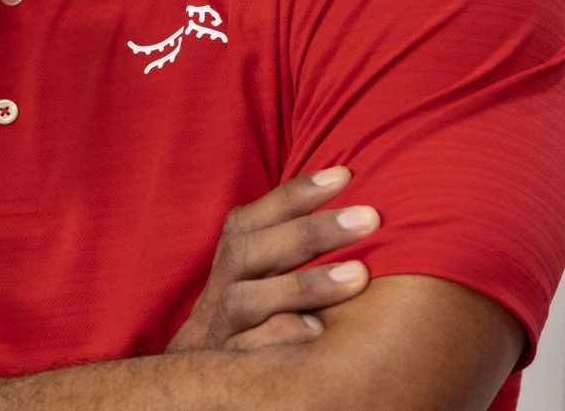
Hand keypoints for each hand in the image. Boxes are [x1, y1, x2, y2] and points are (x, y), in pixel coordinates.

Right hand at [166, 166, 378, 352]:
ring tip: (358, 275)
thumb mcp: (260, 284)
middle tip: (369, 218)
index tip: (345, 175)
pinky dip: (280, 338)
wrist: (195, 388)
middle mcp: (217, 292)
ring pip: (243, 300)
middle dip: (310, 231)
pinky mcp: (221, 367)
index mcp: (229, 266)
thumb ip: (286, 252)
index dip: (295, 195)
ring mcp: (216, 332)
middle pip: (248, 251)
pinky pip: (243, 354)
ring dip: (302, 284)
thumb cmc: (251, 327)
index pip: (250, 219)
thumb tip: (350, 206)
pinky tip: (320, 332)